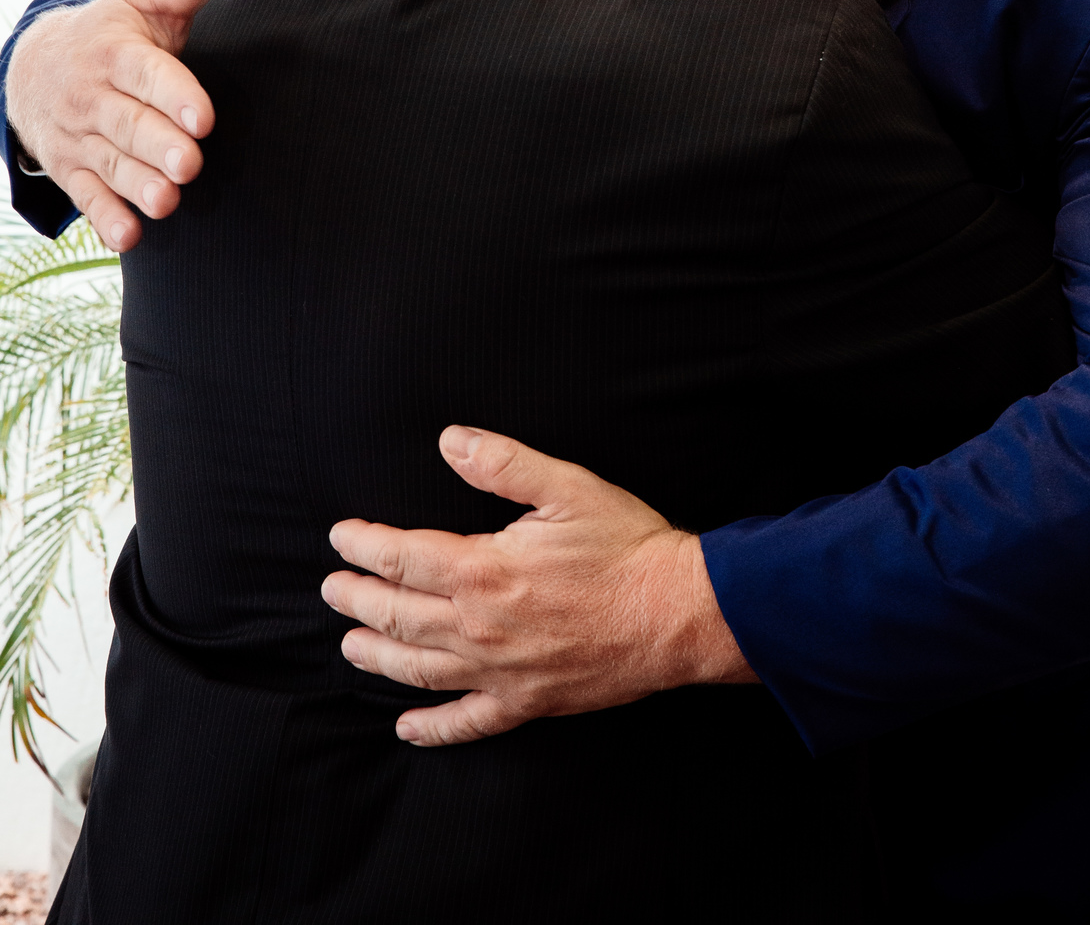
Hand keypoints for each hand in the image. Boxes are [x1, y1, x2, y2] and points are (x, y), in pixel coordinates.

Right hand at [6, 0, 235, 250]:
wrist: (35, 67)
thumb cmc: (116, 35)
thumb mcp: (150, 2)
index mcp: (117, 53)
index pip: (147, 74)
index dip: (174, 95)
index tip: (203, 118)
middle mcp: (93, 96)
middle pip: (127, 124)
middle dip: (156, 145)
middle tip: (190, 164)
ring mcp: (78, 136)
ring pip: (108, 163)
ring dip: (135, 185)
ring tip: (167, 202)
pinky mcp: (70, 169)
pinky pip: (85, 195)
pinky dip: (104, 217)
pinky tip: (128, 236)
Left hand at [321, 425, 755, 748]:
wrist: (678, 613)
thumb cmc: (626, 547)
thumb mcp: (566, 486)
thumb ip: (502, 464)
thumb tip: (449, 440)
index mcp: (484, 569)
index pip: (402, 558)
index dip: (364, 546)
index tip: (342, 538)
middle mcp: (481, 626)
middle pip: (398, 615)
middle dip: (356, 599)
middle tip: (331, 589)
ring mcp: (500, 671)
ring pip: (418, 669)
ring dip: (377, 656)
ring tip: (351, 644)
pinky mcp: (526, 702)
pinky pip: (467, 722)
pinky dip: (432, 728)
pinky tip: (408, 727)